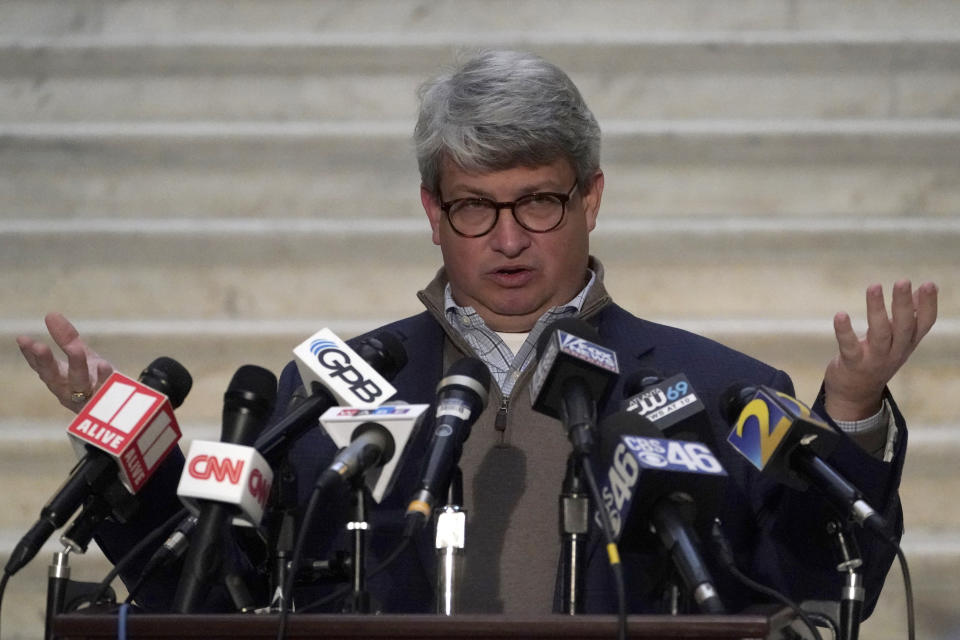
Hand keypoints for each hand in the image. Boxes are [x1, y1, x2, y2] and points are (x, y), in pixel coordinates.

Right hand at [16, 312, 114, 412]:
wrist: (122, 405)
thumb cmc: (94, 378)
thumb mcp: (81, 357)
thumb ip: (67, 339)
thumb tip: (50, 314)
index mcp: (59, 380)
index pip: (41, 368)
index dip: (31, 355)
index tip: (23, 339)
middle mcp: (69, 392)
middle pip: (55, 378)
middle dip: (46, 362)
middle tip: (39, 346)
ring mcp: (88, 398)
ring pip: (80, 383)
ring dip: (77, 366)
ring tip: (75, 348)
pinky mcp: (109, 400)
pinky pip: (107, 389)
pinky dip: (105, 378)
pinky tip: (105, 365)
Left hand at [824, 279, 937, 420]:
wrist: (856, 395)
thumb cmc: (877, 359)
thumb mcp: (897, 340)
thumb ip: (908, 316)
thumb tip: (922, 291)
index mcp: (907, 343)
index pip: (924, 323)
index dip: (928, 305)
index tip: (928, 284)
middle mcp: (895, 351)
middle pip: (904, 327)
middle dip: (904, 304)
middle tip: (903, 281)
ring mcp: (875, 359)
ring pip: (880, 334)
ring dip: (877, 310)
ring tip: (874, 286)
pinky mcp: (853, 364)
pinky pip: (850, 347)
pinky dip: (845, 331)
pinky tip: (840, 315)